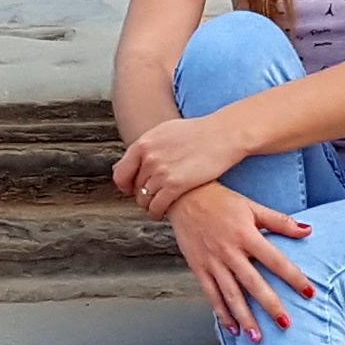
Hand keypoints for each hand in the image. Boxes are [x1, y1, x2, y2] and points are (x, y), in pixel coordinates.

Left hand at [112, 110, 251, 214]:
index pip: (121, 172)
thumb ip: (148, 146)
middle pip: (134, 188)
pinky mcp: (175, 185)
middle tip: (152, 197)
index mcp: (144, 143)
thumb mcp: (166, 132)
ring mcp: (161, 172)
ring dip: (150, 205)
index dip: (125, 185)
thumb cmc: (200, 132)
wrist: (223, 134)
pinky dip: (157, 212)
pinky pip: (157, 207)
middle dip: (142, 195)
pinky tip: (163, 212)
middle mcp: (149, 157)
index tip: (131, 189)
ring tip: (158, 205)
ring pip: (144, 199)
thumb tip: (134, 159)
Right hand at [167, 186, 319, 339]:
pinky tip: (233, 328)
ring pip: (231, 295)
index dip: (294, 277)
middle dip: (270, 306)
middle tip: (286, 325)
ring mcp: (212, 262)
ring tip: (257, 338)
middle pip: (253, 283)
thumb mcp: (252, 206)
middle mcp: (230, 251)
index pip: (276, 260)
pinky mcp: (199, 268)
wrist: (183, 196)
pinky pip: (211, 295)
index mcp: (247, 235)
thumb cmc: (221, 201)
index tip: (309, 293)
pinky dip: (221, 313)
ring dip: (245, 317)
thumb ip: (280, 221)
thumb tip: (308, 230)